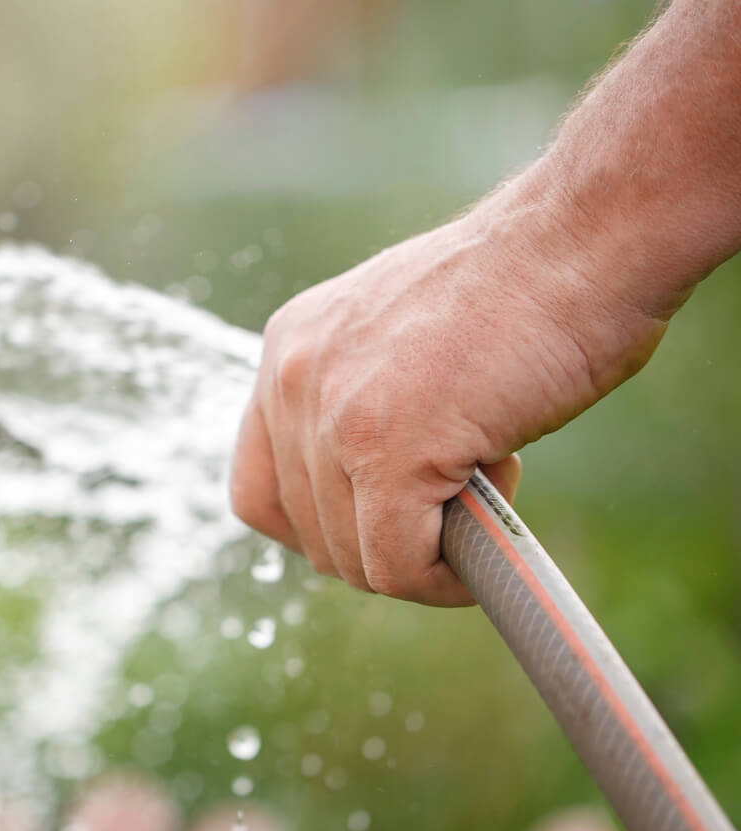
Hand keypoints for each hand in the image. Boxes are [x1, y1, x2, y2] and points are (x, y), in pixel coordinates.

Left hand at [230, 187, 670, 604]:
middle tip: (459, 495)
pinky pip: (397, 566)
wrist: (584, 239)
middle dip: (385, 542)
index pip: (258, 488)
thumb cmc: (523, 287)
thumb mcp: (402, 340)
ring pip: (354, 559)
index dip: (321, 526)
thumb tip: (372, 498)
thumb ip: (363, 404)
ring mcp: (333, 417)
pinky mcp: (387, 453)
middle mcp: (291, 380)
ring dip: (424, 553)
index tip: (383, 519)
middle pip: (308, 533)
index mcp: (289, 348)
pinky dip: (444, 579)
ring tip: (487, 479)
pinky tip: (491, 527)